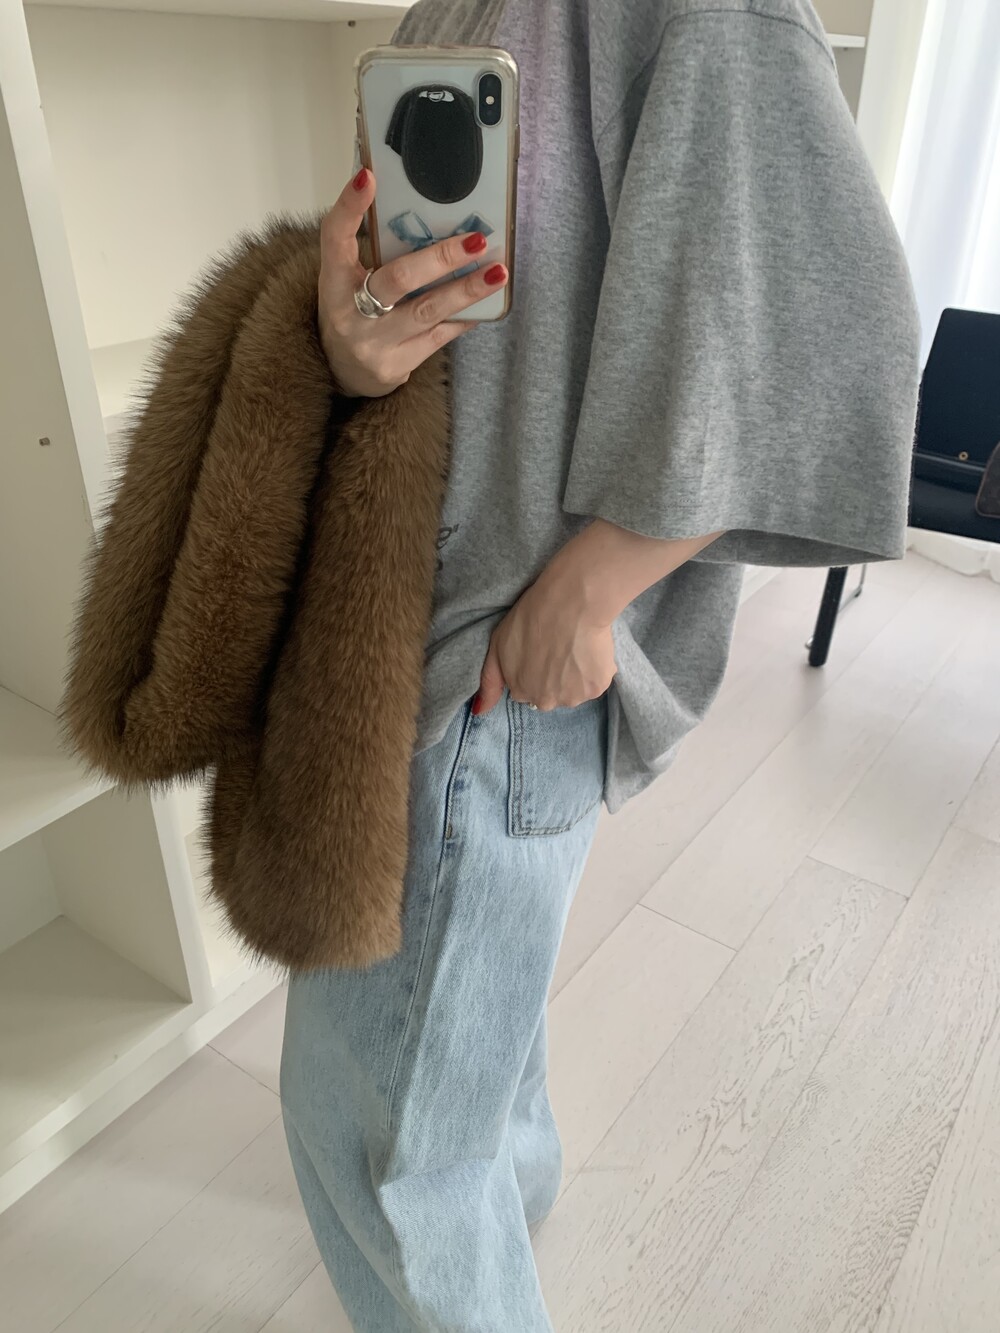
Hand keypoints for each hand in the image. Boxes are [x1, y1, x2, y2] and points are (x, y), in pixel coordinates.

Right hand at [318, 167, 508, 398]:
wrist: (340, 370)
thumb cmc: (351, 311)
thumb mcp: (347, 279)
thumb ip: (377, 251)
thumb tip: (428, 212)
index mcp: (334, 280)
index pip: (335, 237)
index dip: (349, 206)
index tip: (369, 177)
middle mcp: (350, 312)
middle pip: (398, 279)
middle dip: (441, 258)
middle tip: (476, 241)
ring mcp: (374, 343)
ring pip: (428, 311)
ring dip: (466, 290)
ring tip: (498, 272)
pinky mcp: (396, 365)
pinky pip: (440, 337)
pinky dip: (464, 316)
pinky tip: (486, 303)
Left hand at [473, 576, 616, 714]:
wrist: (570, 604)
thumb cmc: (530, 618)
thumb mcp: (497, 646)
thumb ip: (489, 683)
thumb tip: (480, 711)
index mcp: (521, 691)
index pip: (528, 689)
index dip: (535, 669)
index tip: (541, 650)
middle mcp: (546, 701)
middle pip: (552, 694)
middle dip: (555, 677)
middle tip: (559, 647)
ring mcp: (573, 697)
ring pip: (575, 690)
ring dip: (576, 675)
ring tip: (576, 646)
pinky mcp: (597, 688)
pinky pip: (596, 682)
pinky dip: (595, 669)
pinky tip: (590, 648)